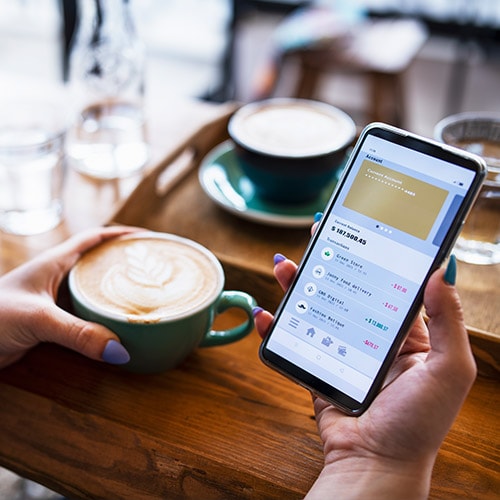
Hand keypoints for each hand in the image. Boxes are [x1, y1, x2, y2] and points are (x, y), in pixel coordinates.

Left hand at [0, 226, 138, 368]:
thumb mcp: (37, 319)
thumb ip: (78, 334)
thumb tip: (121, 352)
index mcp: (54, 263)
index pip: (94, 238)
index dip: (122, 235)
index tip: (149, 239)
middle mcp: (57, 278)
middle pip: (98, 263)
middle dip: (125, 262)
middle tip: (154, 269)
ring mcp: (54, 301)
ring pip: (93, 291)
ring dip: (117, 292)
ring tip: (144, 297)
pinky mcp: (51, 323)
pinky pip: (86, 315)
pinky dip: (104, 318)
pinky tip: (117, 326)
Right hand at [254, 254, 475, 498]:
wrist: (374, 464)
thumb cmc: (418, 423)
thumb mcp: (448, 369)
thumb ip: (447, 321)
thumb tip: (440, 271)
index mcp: (405, 335)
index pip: (387, 283)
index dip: (373, 254)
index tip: (360, 227)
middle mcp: (371, 338)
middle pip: (346, 289)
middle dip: (329, 260)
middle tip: (317, 233)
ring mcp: (341, 351)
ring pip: (316, 308)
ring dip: (297, 286)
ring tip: (283, 265)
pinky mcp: (317, 367)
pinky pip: (294, 341)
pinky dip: (275, 328)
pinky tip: (265, 315)